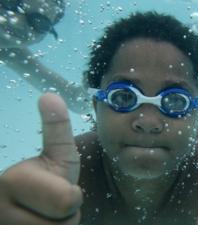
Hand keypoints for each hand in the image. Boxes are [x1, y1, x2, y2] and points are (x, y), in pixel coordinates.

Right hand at [0, 93, 81, 224]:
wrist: (20, 208)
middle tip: (51, 207)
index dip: (72, 198)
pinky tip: (39, 224)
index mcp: (11, 182)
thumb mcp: (56, 154)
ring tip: (44, 218)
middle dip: (65, 217)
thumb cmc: (46, 179)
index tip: (57, 190)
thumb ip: (56, 129)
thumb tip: (50, 94)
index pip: (67, 201)